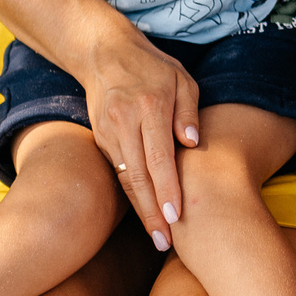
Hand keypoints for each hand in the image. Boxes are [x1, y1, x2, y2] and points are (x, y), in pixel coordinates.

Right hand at [80, 29, 204, 248]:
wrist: (103, 53)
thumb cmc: (152, 66)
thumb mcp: (181, 79)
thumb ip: (189, 112)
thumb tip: (194, 143)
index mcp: (149, 106)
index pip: (159, 157)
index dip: (167, 190)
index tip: (177, 217)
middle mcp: (125, 122)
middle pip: (138, 176)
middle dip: (152, 212)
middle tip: (165, 242)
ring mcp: (109, 132)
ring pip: (126, 179)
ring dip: (141, 210)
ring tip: (157, 237)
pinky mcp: (101, 139)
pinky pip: (119, 172)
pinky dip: (132, 195)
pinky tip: (147, 214)